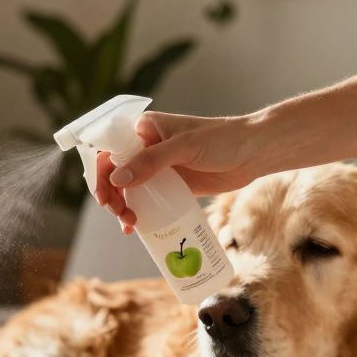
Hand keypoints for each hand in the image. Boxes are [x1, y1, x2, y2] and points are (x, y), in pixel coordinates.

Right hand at [92, 112, 267, 232]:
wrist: (255, 153)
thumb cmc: (222, 140)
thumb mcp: (184, 147)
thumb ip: (151, 161)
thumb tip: (117, 180)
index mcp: (145, 129)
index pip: (110, 148)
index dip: (101, 172)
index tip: (105, 194)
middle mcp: (146, 147)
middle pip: (114, 173)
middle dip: (110, 195)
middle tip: (119, 213)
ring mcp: (157, 168)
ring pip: (127, 189)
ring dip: (122, 207)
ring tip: (129, 224)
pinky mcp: (170, 186)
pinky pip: (146, 200)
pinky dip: (138, 213)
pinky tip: (137, 227)